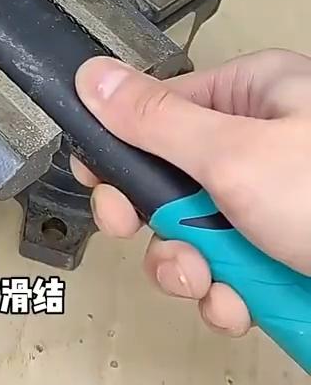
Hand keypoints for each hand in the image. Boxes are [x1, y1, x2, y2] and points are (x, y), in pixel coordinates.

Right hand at [73, 49, 310, 337]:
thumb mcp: (238, 156)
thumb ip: (156, 121)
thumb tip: (95, 76)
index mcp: (258, 97)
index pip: (162, 114)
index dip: (126, 157)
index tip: (106, 190)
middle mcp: (268, 148)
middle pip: (175, 184)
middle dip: (166, 228)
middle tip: (163, 241)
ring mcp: (279, 208)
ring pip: (200, 238)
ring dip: (197, 272)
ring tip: (215, 284)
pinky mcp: (289, 258)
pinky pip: (234, 277)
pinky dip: (231, 299)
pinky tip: (244, 308)